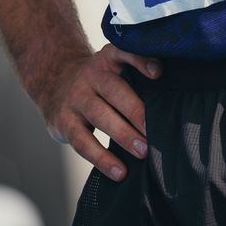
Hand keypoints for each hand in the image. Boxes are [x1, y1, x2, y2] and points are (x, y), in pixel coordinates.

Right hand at [36, 44, 160, 181]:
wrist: (54, 82)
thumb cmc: (99, 82)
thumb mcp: (114, 68)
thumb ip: (138, 74)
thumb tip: (171, 96)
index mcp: (107, 59)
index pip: (123, 52)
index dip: (140, 61)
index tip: (159, 74)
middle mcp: (90, 75)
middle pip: (113, 89)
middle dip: (135, 110)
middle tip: (154, 130)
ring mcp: (75, 98)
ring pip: (98, 115)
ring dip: (122, 134)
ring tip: (142, 152)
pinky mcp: (64, 121)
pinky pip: (82, 141)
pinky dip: (101, 158)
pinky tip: (119, 172)